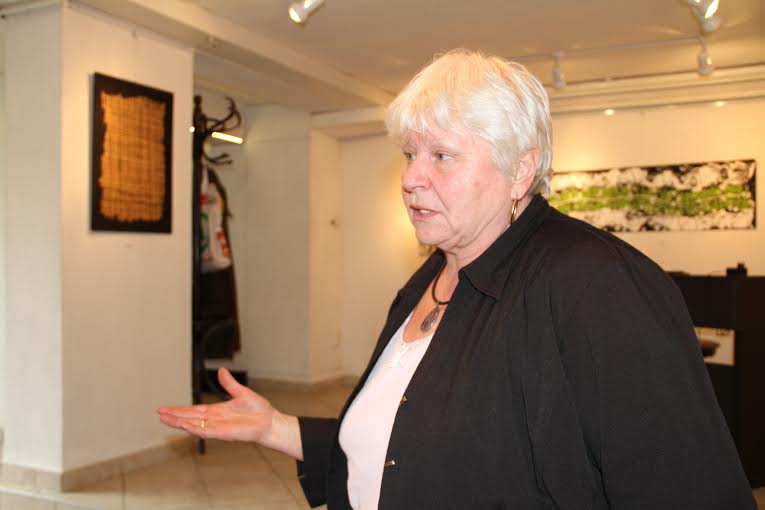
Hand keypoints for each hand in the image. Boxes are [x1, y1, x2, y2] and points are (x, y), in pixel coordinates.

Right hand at [157, 368, 302, 459]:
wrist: (270, 422)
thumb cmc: (259, 411)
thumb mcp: (241, 393)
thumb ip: (229, 383)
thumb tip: (221, 370)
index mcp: (216, 411)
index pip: (193, 410)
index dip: (179, 409)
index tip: (165, 408)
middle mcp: (214, 420)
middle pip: (189, 418)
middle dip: (174, 416)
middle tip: (159, 413)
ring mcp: (217, 428)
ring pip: (193, 425)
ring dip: (179, 422)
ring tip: (164, 419)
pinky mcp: (223, 434)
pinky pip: (205, 432)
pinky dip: (194, 428)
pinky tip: (184, 425)